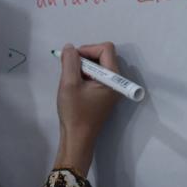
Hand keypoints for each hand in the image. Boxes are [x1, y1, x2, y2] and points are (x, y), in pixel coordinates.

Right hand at [54, 42, 119, 175]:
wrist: (78, 138)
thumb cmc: (75, 112)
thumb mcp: (69, 84)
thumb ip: (70, 61)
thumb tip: (70, 47)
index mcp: (114, 79)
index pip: (106, 49)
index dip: (87, 49)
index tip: (72, 59)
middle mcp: (117, 82)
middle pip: (104, 56)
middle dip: (85, 58)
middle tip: (69, 69)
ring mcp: (113, 89)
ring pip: (99, 66)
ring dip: (83, 68)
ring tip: (71, 80)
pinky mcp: (106, 95)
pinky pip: (98, 77)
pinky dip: (85, 76)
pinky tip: (75, 87)